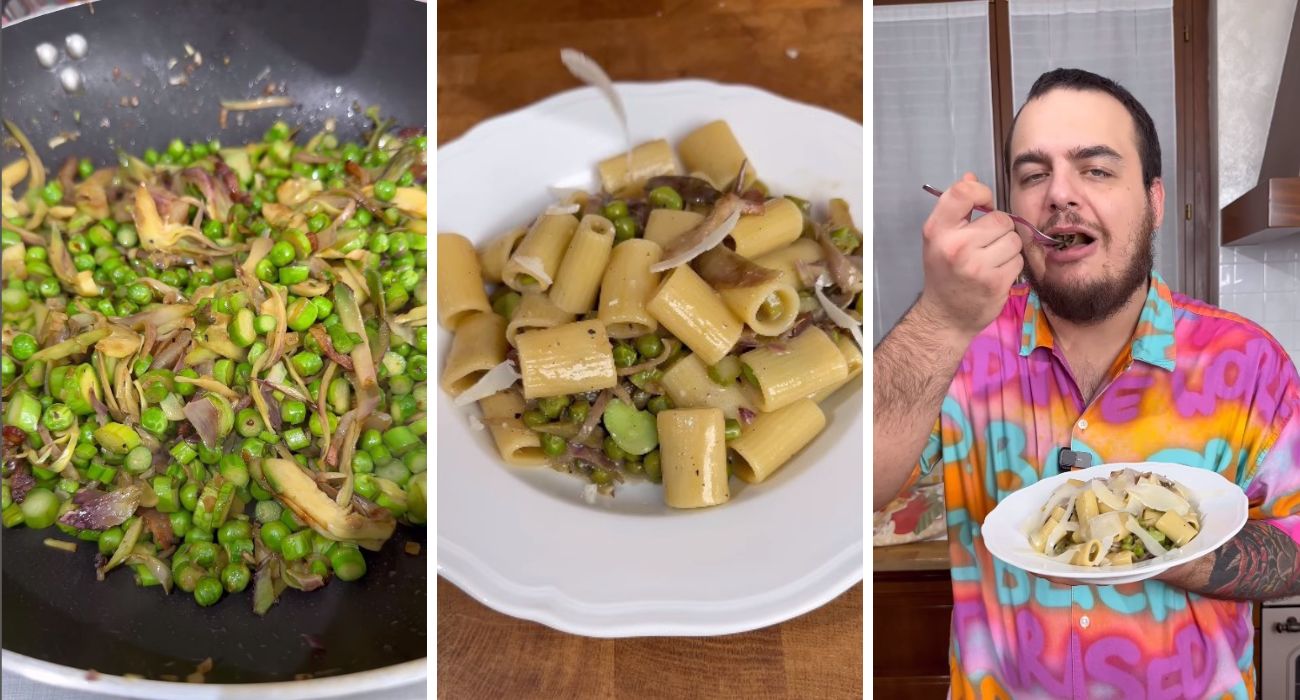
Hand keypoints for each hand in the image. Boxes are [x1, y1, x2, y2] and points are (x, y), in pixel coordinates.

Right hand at [916, 173, 1023, 337]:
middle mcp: (955, 246)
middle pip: (999, 218)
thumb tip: (971, 177)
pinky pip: (1018, 259)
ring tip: (989, 260)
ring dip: (1007, 248)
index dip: (981, 192)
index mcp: (937, 230)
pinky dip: (1011, 266)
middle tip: (983, 245)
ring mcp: (976, 266)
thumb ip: (955, 208)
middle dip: (997, 230)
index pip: (963, 192)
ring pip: (1013, 238)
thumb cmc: (944, 272)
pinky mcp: (995, 282)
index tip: (982, 204)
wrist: (945, 316)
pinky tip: (995, 274)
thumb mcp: (939, 238)